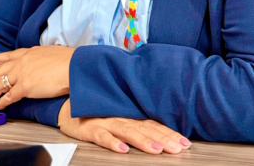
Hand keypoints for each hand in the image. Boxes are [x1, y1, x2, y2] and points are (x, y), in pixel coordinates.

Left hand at [0, 46, 74, 109]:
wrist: (73, 66)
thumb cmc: (68, 61)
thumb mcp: (51, 53)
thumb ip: (41, 59)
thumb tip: (43, 65)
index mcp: (29, 52)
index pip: (7, 56)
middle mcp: (22, 61)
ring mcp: (22, 74)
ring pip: (0, 85)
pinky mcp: (25, 87)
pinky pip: (9, 96)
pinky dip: (2, 102)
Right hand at [57, 99, 191, 154]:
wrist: (68, 104)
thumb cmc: (97, 111)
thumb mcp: (120, 114)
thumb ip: (138, 122)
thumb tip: (163, 133)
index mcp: (130, 115)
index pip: (154, 124)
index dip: (170, 134)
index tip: (186, 144)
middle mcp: (121, 117)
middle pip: (145, 128)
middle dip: (163, 139)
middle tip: (178, 149)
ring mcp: (105, 122)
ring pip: (127, 131)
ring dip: (142, 141)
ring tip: (156, 150)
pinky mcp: (89, 128)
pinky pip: (101, 136)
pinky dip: (112, 142)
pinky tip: (122, 149)